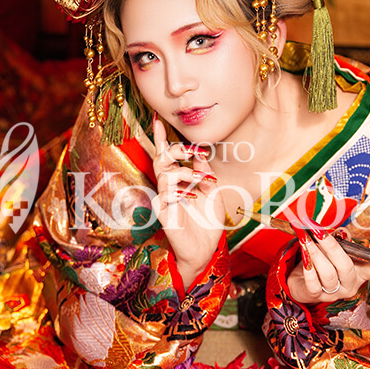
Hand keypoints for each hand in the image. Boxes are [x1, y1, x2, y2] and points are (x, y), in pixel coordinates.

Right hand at [152, 117, 224, 288]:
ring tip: (202, 179)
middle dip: (174, 149)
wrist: (206, 250)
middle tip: (191, 150)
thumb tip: (200, 152)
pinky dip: (179, 192)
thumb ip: (204, 172)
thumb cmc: (207, 221)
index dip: (162, 137)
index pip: (168, 155)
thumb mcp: (211, 192)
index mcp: (179, 180)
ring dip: (185, 172)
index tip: (158, 118)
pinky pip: (165, 195)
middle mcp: (168, 187)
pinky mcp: (163, 213)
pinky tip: (191, 196)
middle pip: (161, 159)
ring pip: (164, 174)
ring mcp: (164, 200)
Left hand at [287, 231, 369, 304]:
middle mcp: (349, 285)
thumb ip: (337, 242)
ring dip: (316, 254)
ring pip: (328, 274)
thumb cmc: (321, 262)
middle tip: (320, 232)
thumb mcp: (332, 251)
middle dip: (332, 248)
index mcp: (358, 273)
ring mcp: (334, 294)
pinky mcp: (316, 297)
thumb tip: (338, 231)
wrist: (298, 282)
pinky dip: (308, 268)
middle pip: (346, 268)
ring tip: (307, 240)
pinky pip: (314, 283)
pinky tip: (304, 258)